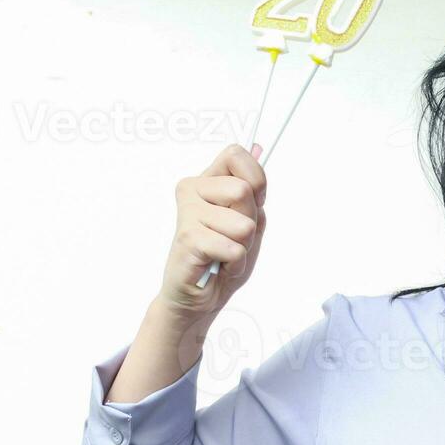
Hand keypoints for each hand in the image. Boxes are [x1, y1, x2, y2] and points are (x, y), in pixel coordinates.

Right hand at [157, 143, 268, 317]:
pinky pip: (234, 249)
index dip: (255, 179)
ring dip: (243, 247)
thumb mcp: (249, 220)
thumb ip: (253, 188)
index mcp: (207, 181)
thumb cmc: (222, 259)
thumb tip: (257, 146)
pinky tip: (218, 266)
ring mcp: (188, 213)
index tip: (252, 203)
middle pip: (244, 191)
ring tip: (224, 254)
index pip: (235, 154)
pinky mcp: (188, 238)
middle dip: (251, 222)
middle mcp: (192, 190)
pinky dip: (235, 264)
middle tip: (234, 238)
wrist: (198, 297)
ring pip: (244, 224)